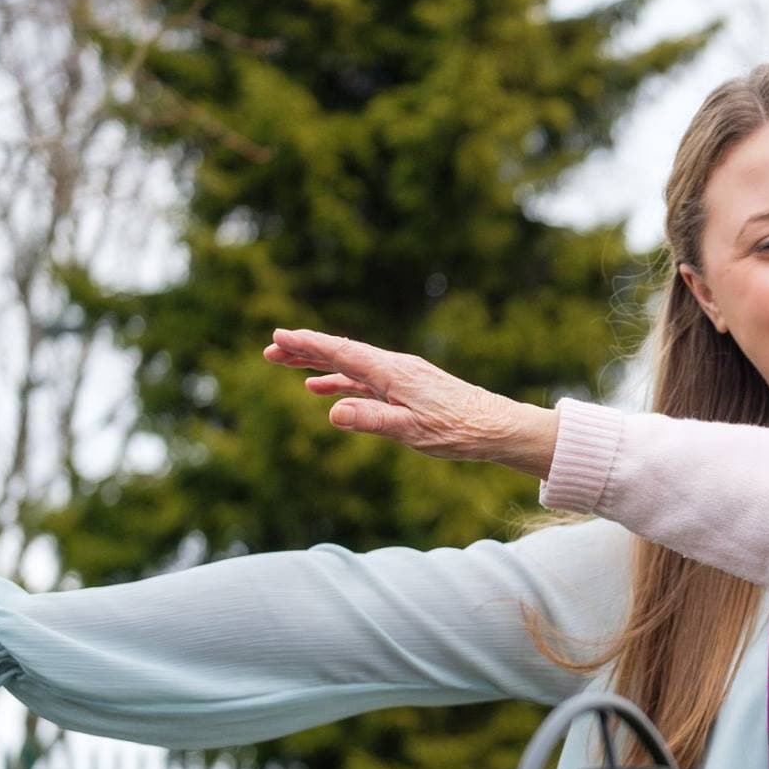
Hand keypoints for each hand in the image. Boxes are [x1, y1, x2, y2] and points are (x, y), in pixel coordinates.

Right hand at [264, 328, 558, 478]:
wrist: (498, 428)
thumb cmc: (457, 431)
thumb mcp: (410, 431)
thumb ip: (371, 420)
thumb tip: (333, 412)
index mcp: (392, 372)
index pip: (342, 352)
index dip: (307, 345)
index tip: (278, 337)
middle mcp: (396, 368)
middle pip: (343, 353)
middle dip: (306, 351)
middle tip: (271, 350)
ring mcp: (404, 377)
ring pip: (354, 366)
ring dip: (322, 366)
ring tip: (291, 367)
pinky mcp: (412, 388)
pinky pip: (369, 380)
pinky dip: (345, 382)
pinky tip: (330, 393)